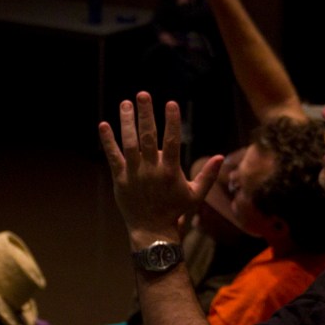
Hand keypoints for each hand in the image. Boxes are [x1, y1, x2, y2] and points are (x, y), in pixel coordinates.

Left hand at [99, 92, 222, 245]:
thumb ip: (207, 175)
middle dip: (146, 114)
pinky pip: (113, 157)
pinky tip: (104, 125)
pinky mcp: (120, 179)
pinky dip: (108, 141)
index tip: (171, 103)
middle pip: (147, 137)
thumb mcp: (196, 195)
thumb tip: (221, 156)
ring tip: (126, 103)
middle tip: (143, 94)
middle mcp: (151, 170)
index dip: (172, 122)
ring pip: (129, 143)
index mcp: (170, 171)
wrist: (152, 230)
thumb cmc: (176, 211)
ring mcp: (134, 174)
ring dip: (126, 122)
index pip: (171, 142)